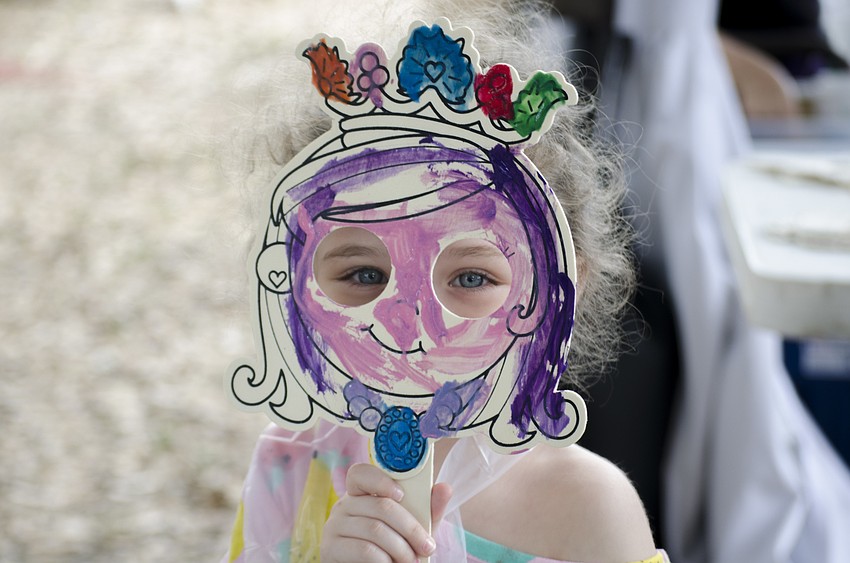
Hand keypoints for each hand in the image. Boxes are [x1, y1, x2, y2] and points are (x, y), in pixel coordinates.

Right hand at [320, 463, 452, 561]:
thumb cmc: (393, 547)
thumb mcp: (412, 527)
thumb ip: (428, 509)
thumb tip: (445, 488)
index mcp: (360, 493)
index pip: (360, 473)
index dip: (380, 480)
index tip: (401, 495)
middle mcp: (343, 505)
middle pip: (380, 506)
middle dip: (410, 529)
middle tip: (427, 547)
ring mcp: (333, 526)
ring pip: (375, 529)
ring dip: (401, 549)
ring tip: (412, 561)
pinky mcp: (330, 548)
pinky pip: (364, 549)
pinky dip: (385, 560)